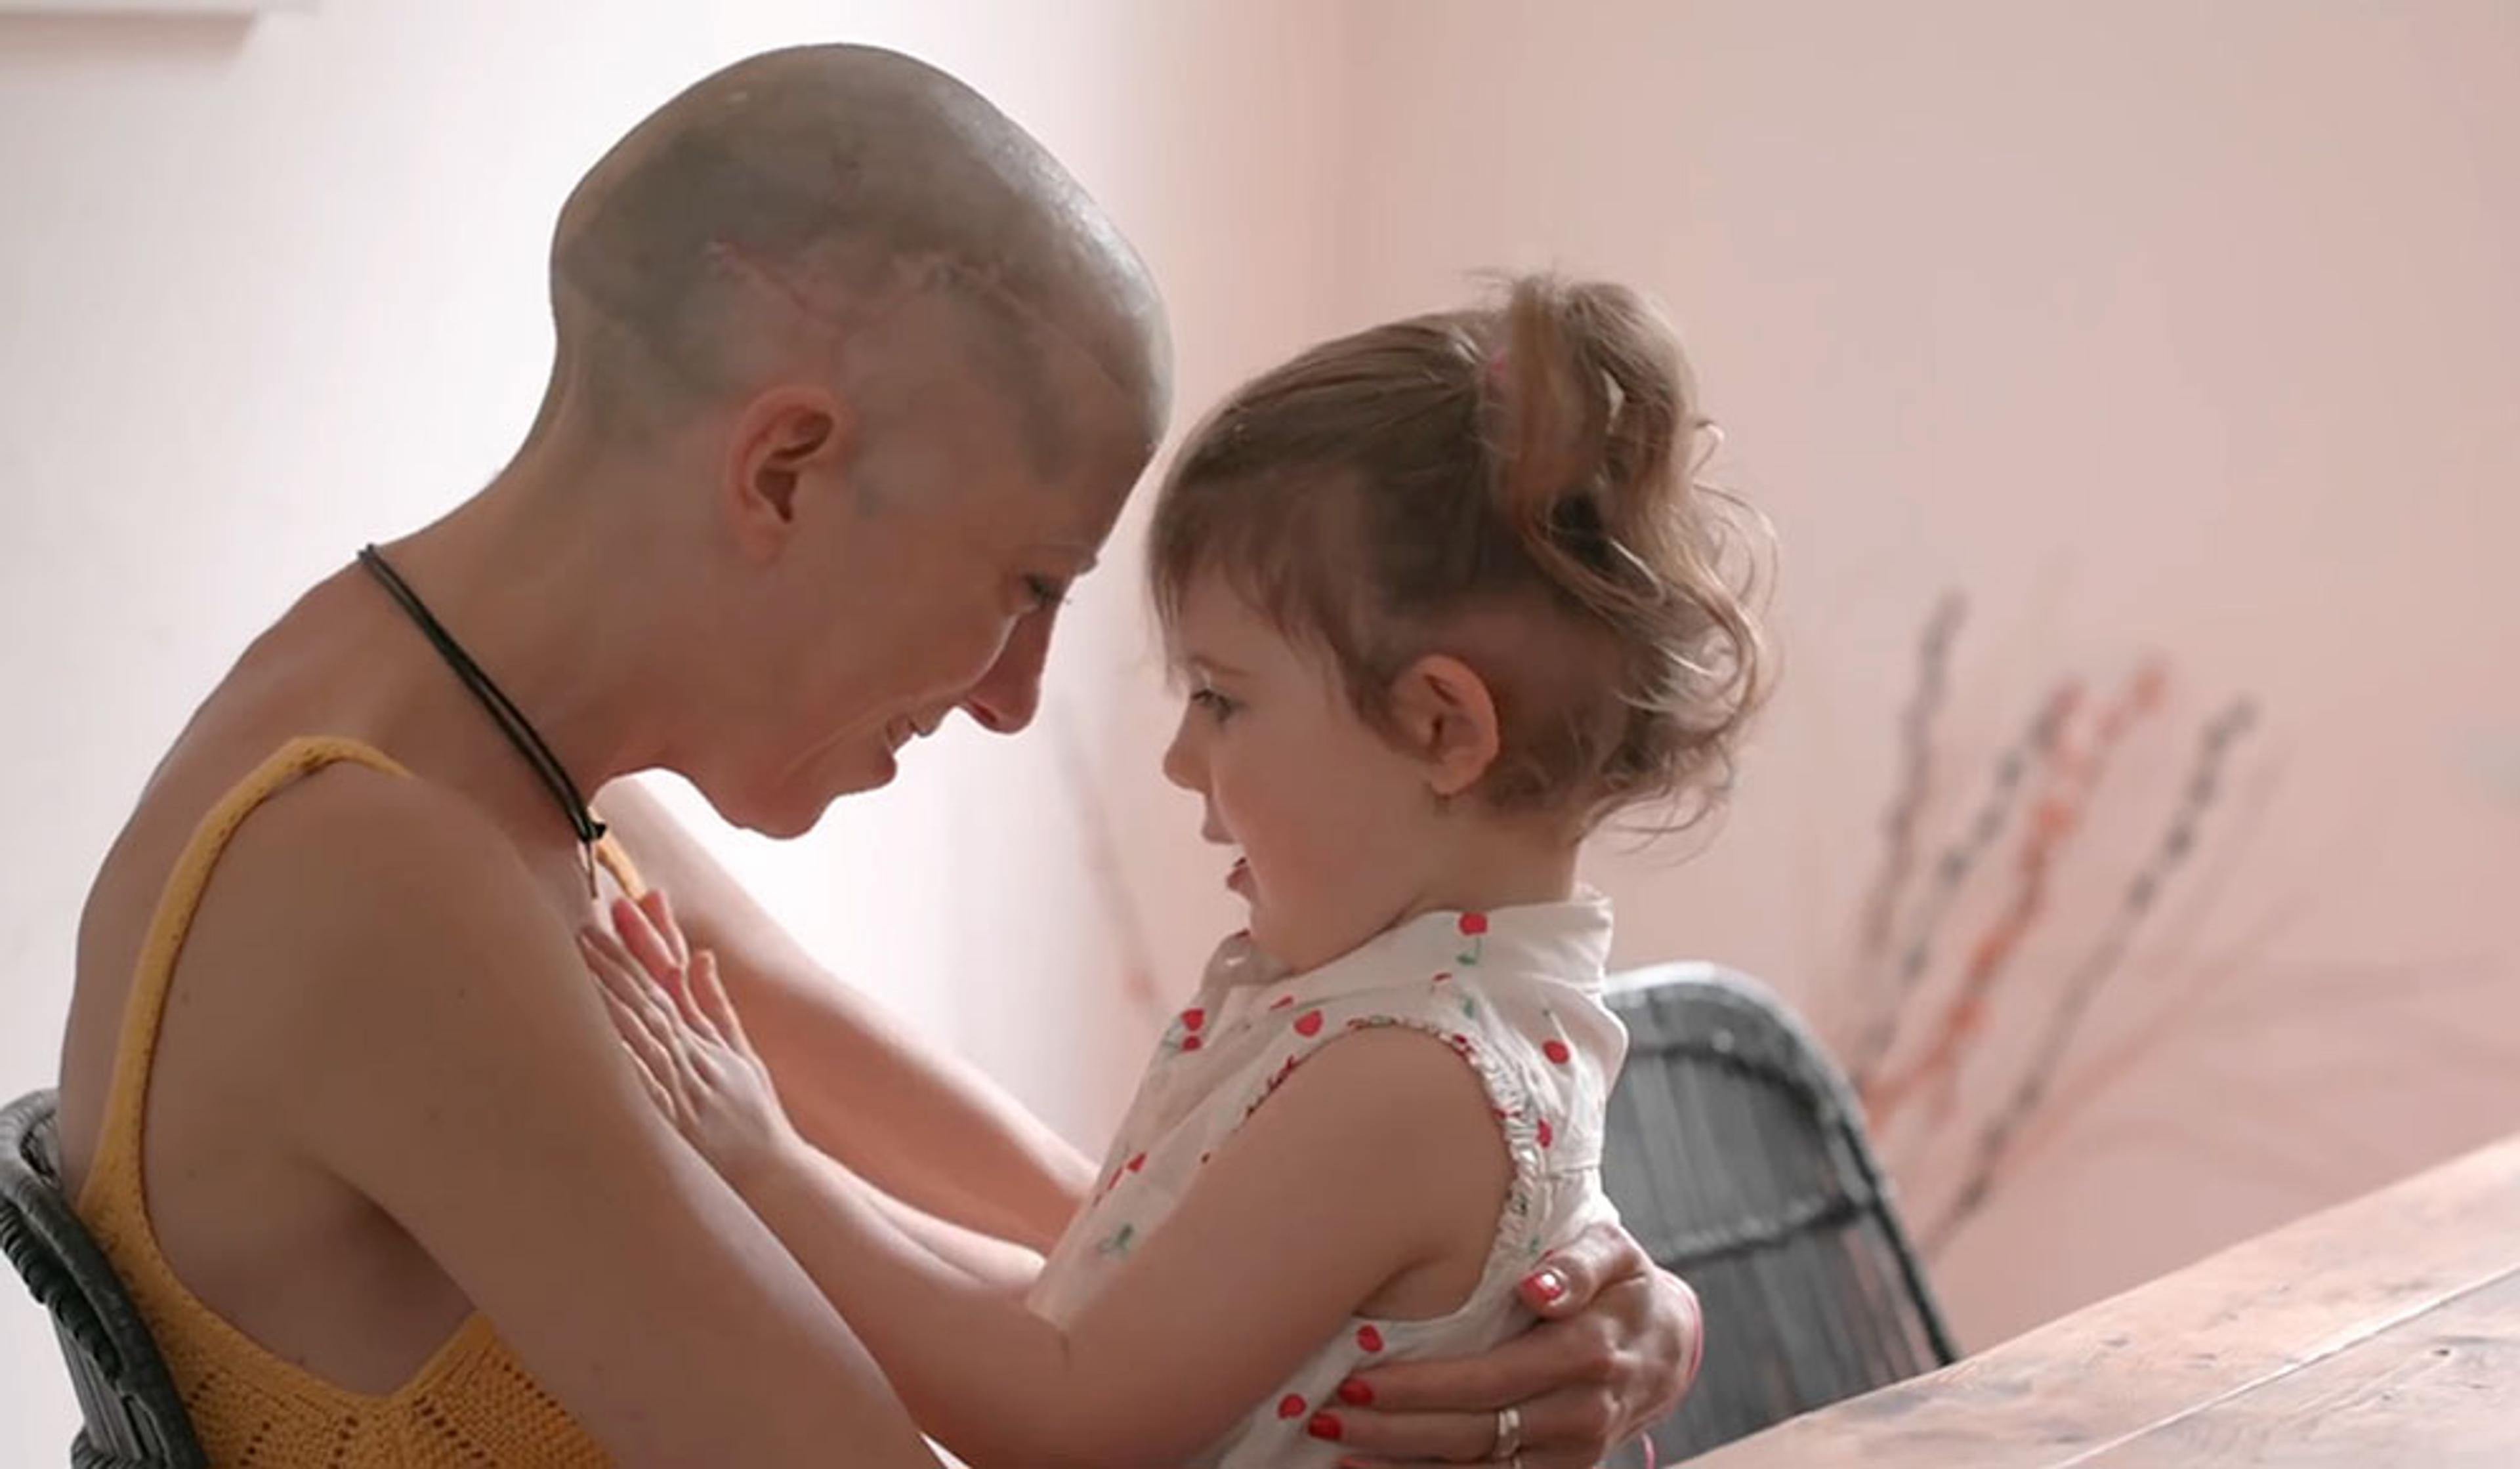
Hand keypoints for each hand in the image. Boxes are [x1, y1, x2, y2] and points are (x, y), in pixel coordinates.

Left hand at [580, 890, 803, 1190]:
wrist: (774, 1174)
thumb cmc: (754, 1118)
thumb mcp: (741, 1054)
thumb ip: (715, 1005)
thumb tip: (701, 956)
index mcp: (706, 1039)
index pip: (671, 980)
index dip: (648, 941)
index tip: (626, 906)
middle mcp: (696, 1057)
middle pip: (652, 999)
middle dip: (621, 960)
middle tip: (588, 927)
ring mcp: (686, 1089)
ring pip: (646, 1033)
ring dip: (614, 998)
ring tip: (582, 966)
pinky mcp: (677, 1124)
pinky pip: (647, 1088)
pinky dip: (627, 1059)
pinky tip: (602, 1036)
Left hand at [1322, 1221, 1702, 1467]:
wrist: (1668, 1344)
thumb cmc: (1622, 1283)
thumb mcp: (1612, 1253)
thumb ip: (1578, 1266)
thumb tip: (1539, 1289)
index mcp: (1586, 1353)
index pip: (1490, 1380)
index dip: (1423, 1388)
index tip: (1359, 1380)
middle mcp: (1580, 1413)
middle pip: (1475, 1432)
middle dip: (1395, 1429)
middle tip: (1328, 1417)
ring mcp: (1573, 1451)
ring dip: (1405, 1465)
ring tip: (1338, 1450)